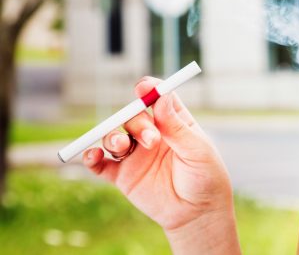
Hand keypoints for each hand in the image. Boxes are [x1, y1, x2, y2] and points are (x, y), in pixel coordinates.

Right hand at [83, 77, 234, 234]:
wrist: (197, 213)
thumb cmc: (205, 177)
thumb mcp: (197, 151)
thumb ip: (177, 127)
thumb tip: (162, 98)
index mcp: (174, 122)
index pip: (158, 98)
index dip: (149, 89)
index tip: (143, 87)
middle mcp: (152, 134)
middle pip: (133, 116)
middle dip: (137, 123)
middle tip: (151, 140)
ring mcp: (136, 154)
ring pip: (114, 136)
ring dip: (113, 137)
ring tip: (123, 148)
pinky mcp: (122, 175)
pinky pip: (100, 163)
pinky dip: (91, 157)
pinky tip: (92, 156)